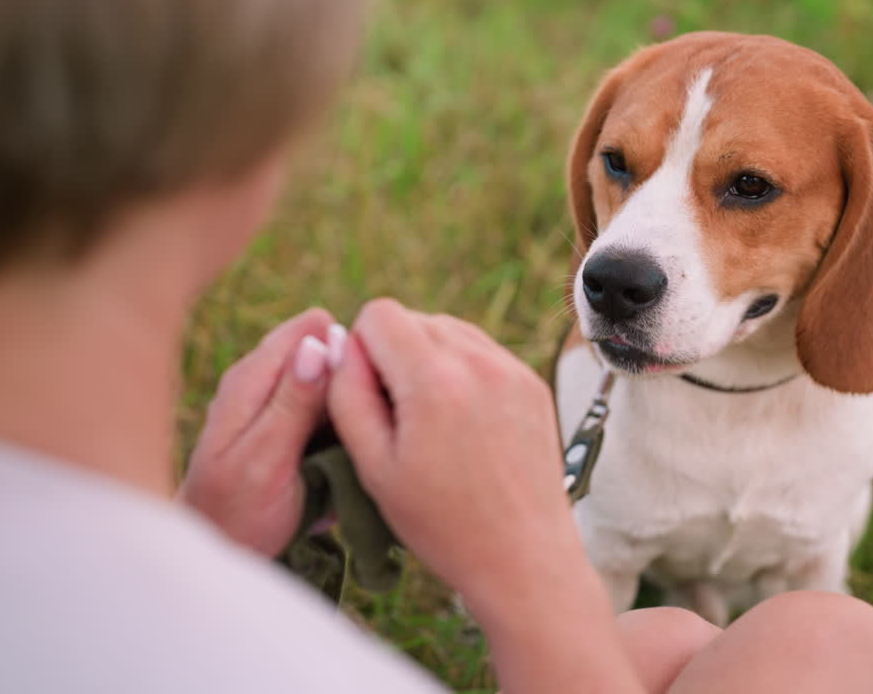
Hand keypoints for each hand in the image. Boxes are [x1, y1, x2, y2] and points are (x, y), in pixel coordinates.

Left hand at [180, 308, 343, 556]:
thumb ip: (291, 403)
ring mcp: (274, 403)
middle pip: (327, 351)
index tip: (363, 393)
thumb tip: (318, 342)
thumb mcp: (265, 460)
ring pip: (332, 382)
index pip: (313, 327)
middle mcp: (262, 380)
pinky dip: (341, 427)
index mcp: (251, 379)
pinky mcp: (288, 426)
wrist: (216, 553)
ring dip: (350, 407)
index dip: (345, 352)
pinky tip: (348, 457)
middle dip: (350, 381)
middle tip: (361, 430)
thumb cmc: (235, 515)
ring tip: (357, 448)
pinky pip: (327, 411)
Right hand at [326, 299, 575, 608]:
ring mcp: (512, 369)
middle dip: (395, 355)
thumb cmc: (442, 524)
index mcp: (435, 380)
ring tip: (431, 422)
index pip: (379, 312)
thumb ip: (346, 394)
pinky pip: (481, 351)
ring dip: (429, 359)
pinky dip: (461, 372)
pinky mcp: (532, 383)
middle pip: (414, 317)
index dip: (361, 350)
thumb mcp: (374, 465)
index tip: (371, 398)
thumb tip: (340, 344)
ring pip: (448, 329)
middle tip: (401, 418)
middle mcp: (479, 362)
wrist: (524, 558)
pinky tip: (462, 424)